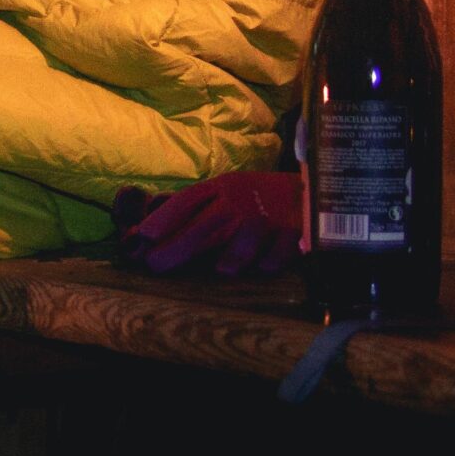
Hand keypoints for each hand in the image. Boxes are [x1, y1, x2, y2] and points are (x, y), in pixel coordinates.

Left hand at [117, 172, 302, 275]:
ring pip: (237, 249)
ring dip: (226, 262)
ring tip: (221, 268)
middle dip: (176, 249)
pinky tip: (261, 264)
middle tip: (155, 266)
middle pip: (203, 228)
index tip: (142, 236)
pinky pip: (270, 262)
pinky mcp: (291, 237)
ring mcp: (265, 219)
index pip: (186, 201)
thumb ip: (194, 208)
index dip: (163, 219)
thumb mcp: (225, 190)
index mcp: (221, 187)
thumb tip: (145, 234)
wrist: (311, 191)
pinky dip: (264, 265)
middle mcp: (240, 202)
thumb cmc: (255, 196)